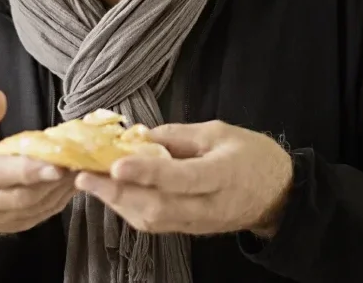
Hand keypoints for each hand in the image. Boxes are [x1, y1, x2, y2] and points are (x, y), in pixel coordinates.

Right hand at [0, 90, 76, 234]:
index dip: (28, 171)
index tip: (57, 164)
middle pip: (19, 196)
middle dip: (51, 181)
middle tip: (77, 164)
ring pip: (32, 209)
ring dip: (59, 191)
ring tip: (80, 170)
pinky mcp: (8, 228)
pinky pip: (37, 217)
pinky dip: (58, 200)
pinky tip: (72, 183)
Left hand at [75, 120, 293, 237]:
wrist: (278, 193)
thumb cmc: (252, 154)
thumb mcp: (220, 131)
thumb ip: (179, 136)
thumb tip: (140, 137)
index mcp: (222, 174)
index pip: (180, 177)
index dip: (147, 172)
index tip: (116, 163)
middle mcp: (208, 205)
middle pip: (157, 206)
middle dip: (117, 192)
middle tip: (84, 176)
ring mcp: (199, 222)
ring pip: (152, 220)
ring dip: (117, 202)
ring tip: (90, 183)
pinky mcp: (191, 230)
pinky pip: (156, 224)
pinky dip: (130, 209)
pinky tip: (113, 194)